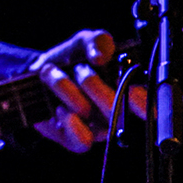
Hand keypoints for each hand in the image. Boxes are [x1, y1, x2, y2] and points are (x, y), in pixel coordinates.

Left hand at [30, 30, 142, 151]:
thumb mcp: (84, 42)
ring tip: (53, 73)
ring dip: (69, 90)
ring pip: (93, 117)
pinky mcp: (74, 140)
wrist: (36, 73)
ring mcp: (96, 128)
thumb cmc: (69, 59)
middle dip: (95, 86)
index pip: (146, 103)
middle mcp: (115, 113)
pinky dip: (71, 124)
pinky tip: (60, 109)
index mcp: (127, 91)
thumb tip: (101, 55)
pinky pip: (82, 141)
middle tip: (80, 70)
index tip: (132, 88)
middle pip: (118, 110)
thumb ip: (97, 41)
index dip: (143, 101)